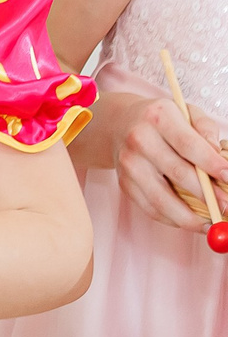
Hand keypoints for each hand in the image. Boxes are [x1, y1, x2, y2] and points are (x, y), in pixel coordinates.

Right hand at [106, 88, 227, 231]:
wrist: (120, 124)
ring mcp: (129, 163)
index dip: (211, 164)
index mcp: (158, 117)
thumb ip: (206, 130)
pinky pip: (149, 208)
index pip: (188, 144)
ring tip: (210, 223)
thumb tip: (219, 159)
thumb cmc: (163, 120)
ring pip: (160, 198)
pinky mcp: (124, 183)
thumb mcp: (187, 113)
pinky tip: (190, 221)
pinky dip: (172, 219)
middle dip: (207, 194)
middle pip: (176, 173)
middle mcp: (139, 139)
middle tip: (226, 206)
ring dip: (189, 216)